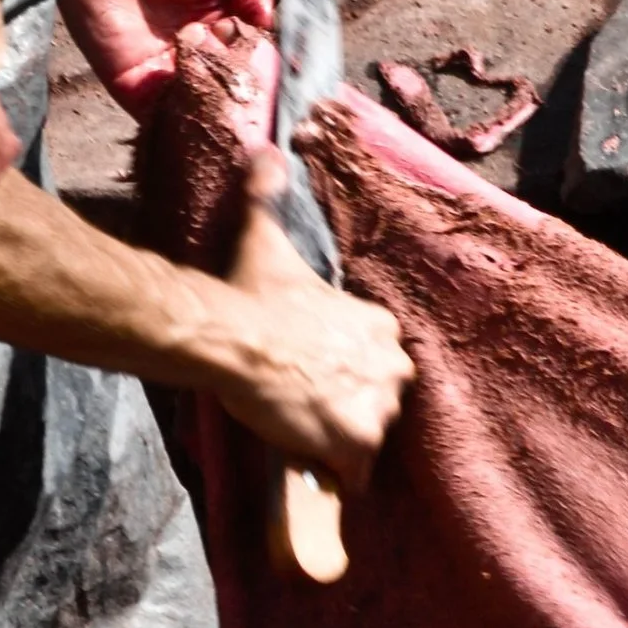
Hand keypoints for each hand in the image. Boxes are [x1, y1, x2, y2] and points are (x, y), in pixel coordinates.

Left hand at [37, 0, 274, 110]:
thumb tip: (272, 27)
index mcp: (225, 23)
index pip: (256, 58)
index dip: (267, 63)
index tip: (274, 61)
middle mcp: (201, 55)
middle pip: (235, 88)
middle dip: (244, 84)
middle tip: (240, 64)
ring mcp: (170, 76)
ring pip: (206, 107)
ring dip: (217, 97)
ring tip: (216, 69)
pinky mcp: (137, 90)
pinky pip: (168, 117)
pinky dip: (185, 113)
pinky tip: (195, 89)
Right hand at [211, 151, 410, 490]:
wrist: (236, 339)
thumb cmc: (253, 294)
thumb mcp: (265, 238)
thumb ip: (267, 195)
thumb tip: (266, 153)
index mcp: (378, 322)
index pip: (380, 353)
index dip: (351, 366)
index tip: (322, 371)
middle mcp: (392, 362)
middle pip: (384, 394)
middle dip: (356, 402)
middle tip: (312, 404)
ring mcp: (379, 404)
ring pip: (372, 432)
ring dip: (346, 438)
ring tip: (308, 434)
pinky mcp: (359, 440)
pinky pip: (358, 470)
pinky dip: (341, 474)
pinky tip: (317, 467)